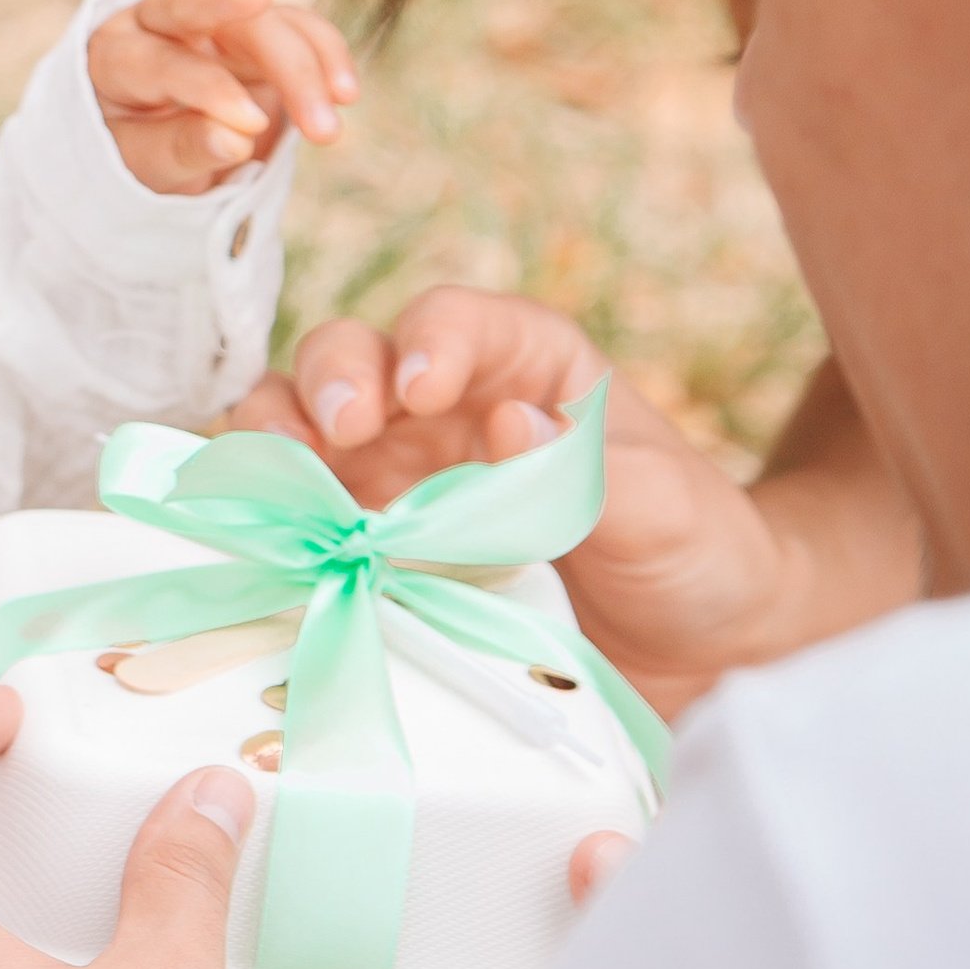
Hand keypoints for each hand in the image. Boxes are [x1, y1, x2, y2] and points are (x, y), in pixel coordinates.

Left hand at [87, 0, 354, 196]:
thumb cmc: (134, 153)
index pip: (160, 61)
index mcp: (113, 54)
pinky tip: (346, 92)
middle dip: (264, 42)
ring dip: (306, 64)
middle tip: (310, 83)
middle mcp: (158, 21)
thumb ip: (182, 148)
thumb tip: (236, 140)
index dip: (207, 90)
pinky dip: (325, 52)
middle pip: (203, 11)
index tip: (250, 126)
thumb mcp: (144, 164)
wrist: (149, 142)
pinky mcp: (254, 26)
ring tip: (336, 116)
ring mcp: (210, 19)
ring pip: (261, 19)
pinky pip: (296, 24)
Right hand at [232, 284, 794, 718]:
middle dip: (332, 381)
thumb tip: (509, 426)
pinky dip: (273, 524)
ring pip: (302, 427)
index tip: (423, 390)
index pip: (453, 322)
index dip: (427, 342)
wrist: (697, 646)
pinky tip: (272, 546)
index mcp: (522, 365)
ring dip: (276, 442)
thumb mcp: (666, 508)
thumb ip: (590, 469)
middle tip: (339, 433)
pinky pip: (301, 522)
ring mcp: (396, 476)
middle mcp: (442, 408)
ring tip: (277, 482)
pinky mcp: (370, 547)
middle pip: (353, 357)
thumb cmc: (694, 549)